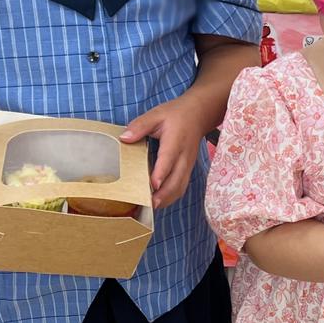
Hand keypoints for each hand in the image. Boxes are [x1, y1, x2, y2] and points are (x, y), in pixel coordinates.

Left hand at [120, 94, 205, 208]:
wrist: (199, 115)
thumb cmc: (176, 114)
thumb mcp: (156, 114)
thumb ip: (140, 126)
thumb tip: (124, 138)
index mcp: (175, 141)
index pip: (168, 160)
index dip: (161, 174)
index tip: (152, 186)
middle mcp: (184, 156)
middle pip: (177, 180)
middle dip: (163, 195)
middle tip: (148, 205)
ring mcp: (188, 164)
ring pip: (180, 186)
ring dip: (167, 199)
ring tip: (151, 208)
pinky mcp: (188, 169)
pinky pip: (182, 186)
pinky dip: (171, 196)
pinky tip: (159, 202)